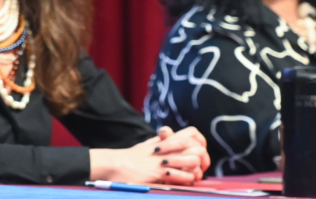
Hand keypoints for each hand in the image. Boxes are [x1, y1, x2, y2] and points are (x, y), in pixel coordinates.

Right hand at [90, 126, 208, 184]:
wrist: (113, 164)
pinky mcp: (159, 172)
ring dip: (195, 170)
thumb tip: (168, 141)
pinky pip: (183, 175)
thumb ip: (160, 143)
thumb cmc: (129, 158)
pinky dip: (186, 180)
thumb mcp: (147, 145)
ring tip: (190, 176)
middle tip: (198, 170)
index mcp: (164, 139)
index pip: (192, 133)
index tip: (197, 155)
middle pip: (197, 147)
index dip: (200, 144)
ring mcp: (163, 160)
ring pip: (193, 160)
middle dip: (202, 160)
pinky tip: (183, 182)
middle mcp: (166, 147)